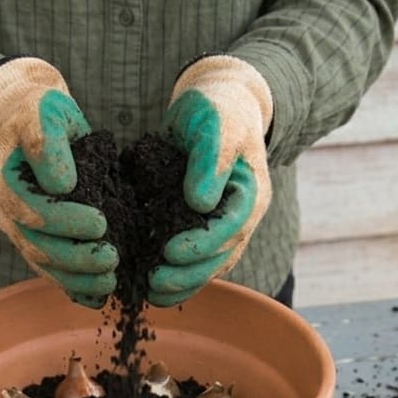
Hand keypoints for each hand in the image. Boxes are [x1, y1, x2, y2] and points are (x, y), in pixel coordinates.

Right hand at [0, 57, 116, 307]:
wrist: (27, 119)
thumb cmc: (39, 113)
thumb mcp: (43, 111)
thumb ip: (47, 141)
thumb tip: (63, 184)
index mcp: (1, 180)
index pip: (29, 209)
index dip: (63, 220)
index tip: (100, 223)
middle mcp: (3, 210)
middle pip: (34, 243)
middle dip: (74, 257)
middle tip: (113, 259)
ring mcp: (16, 228)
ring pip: (41, 262)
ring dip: (76, 276)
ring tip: (111, 280)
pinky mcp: (32, 238)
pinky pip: (49, 268)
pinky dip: (72, 284)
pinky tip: (98, 294)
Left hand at [152, 55, 273, 307]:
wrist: (215, 103)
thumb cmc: (216, 110)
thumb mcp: (215, 126)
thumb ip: (210, 162)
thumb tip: (199, 203)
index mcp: (251, 195)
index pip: (230, 229)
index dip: (201, 245)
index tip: (170, 252)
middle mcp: (241, 216)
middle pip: (220, 256)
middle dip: (188, 274)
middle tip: (153, 283)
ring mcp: (223, 224)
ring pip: (207, 264)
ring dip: (181, 283)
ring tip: (148, 293)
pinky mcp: (201, 224)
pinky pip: (192, 256)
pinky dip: (174, 271)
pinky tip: (147, 282)